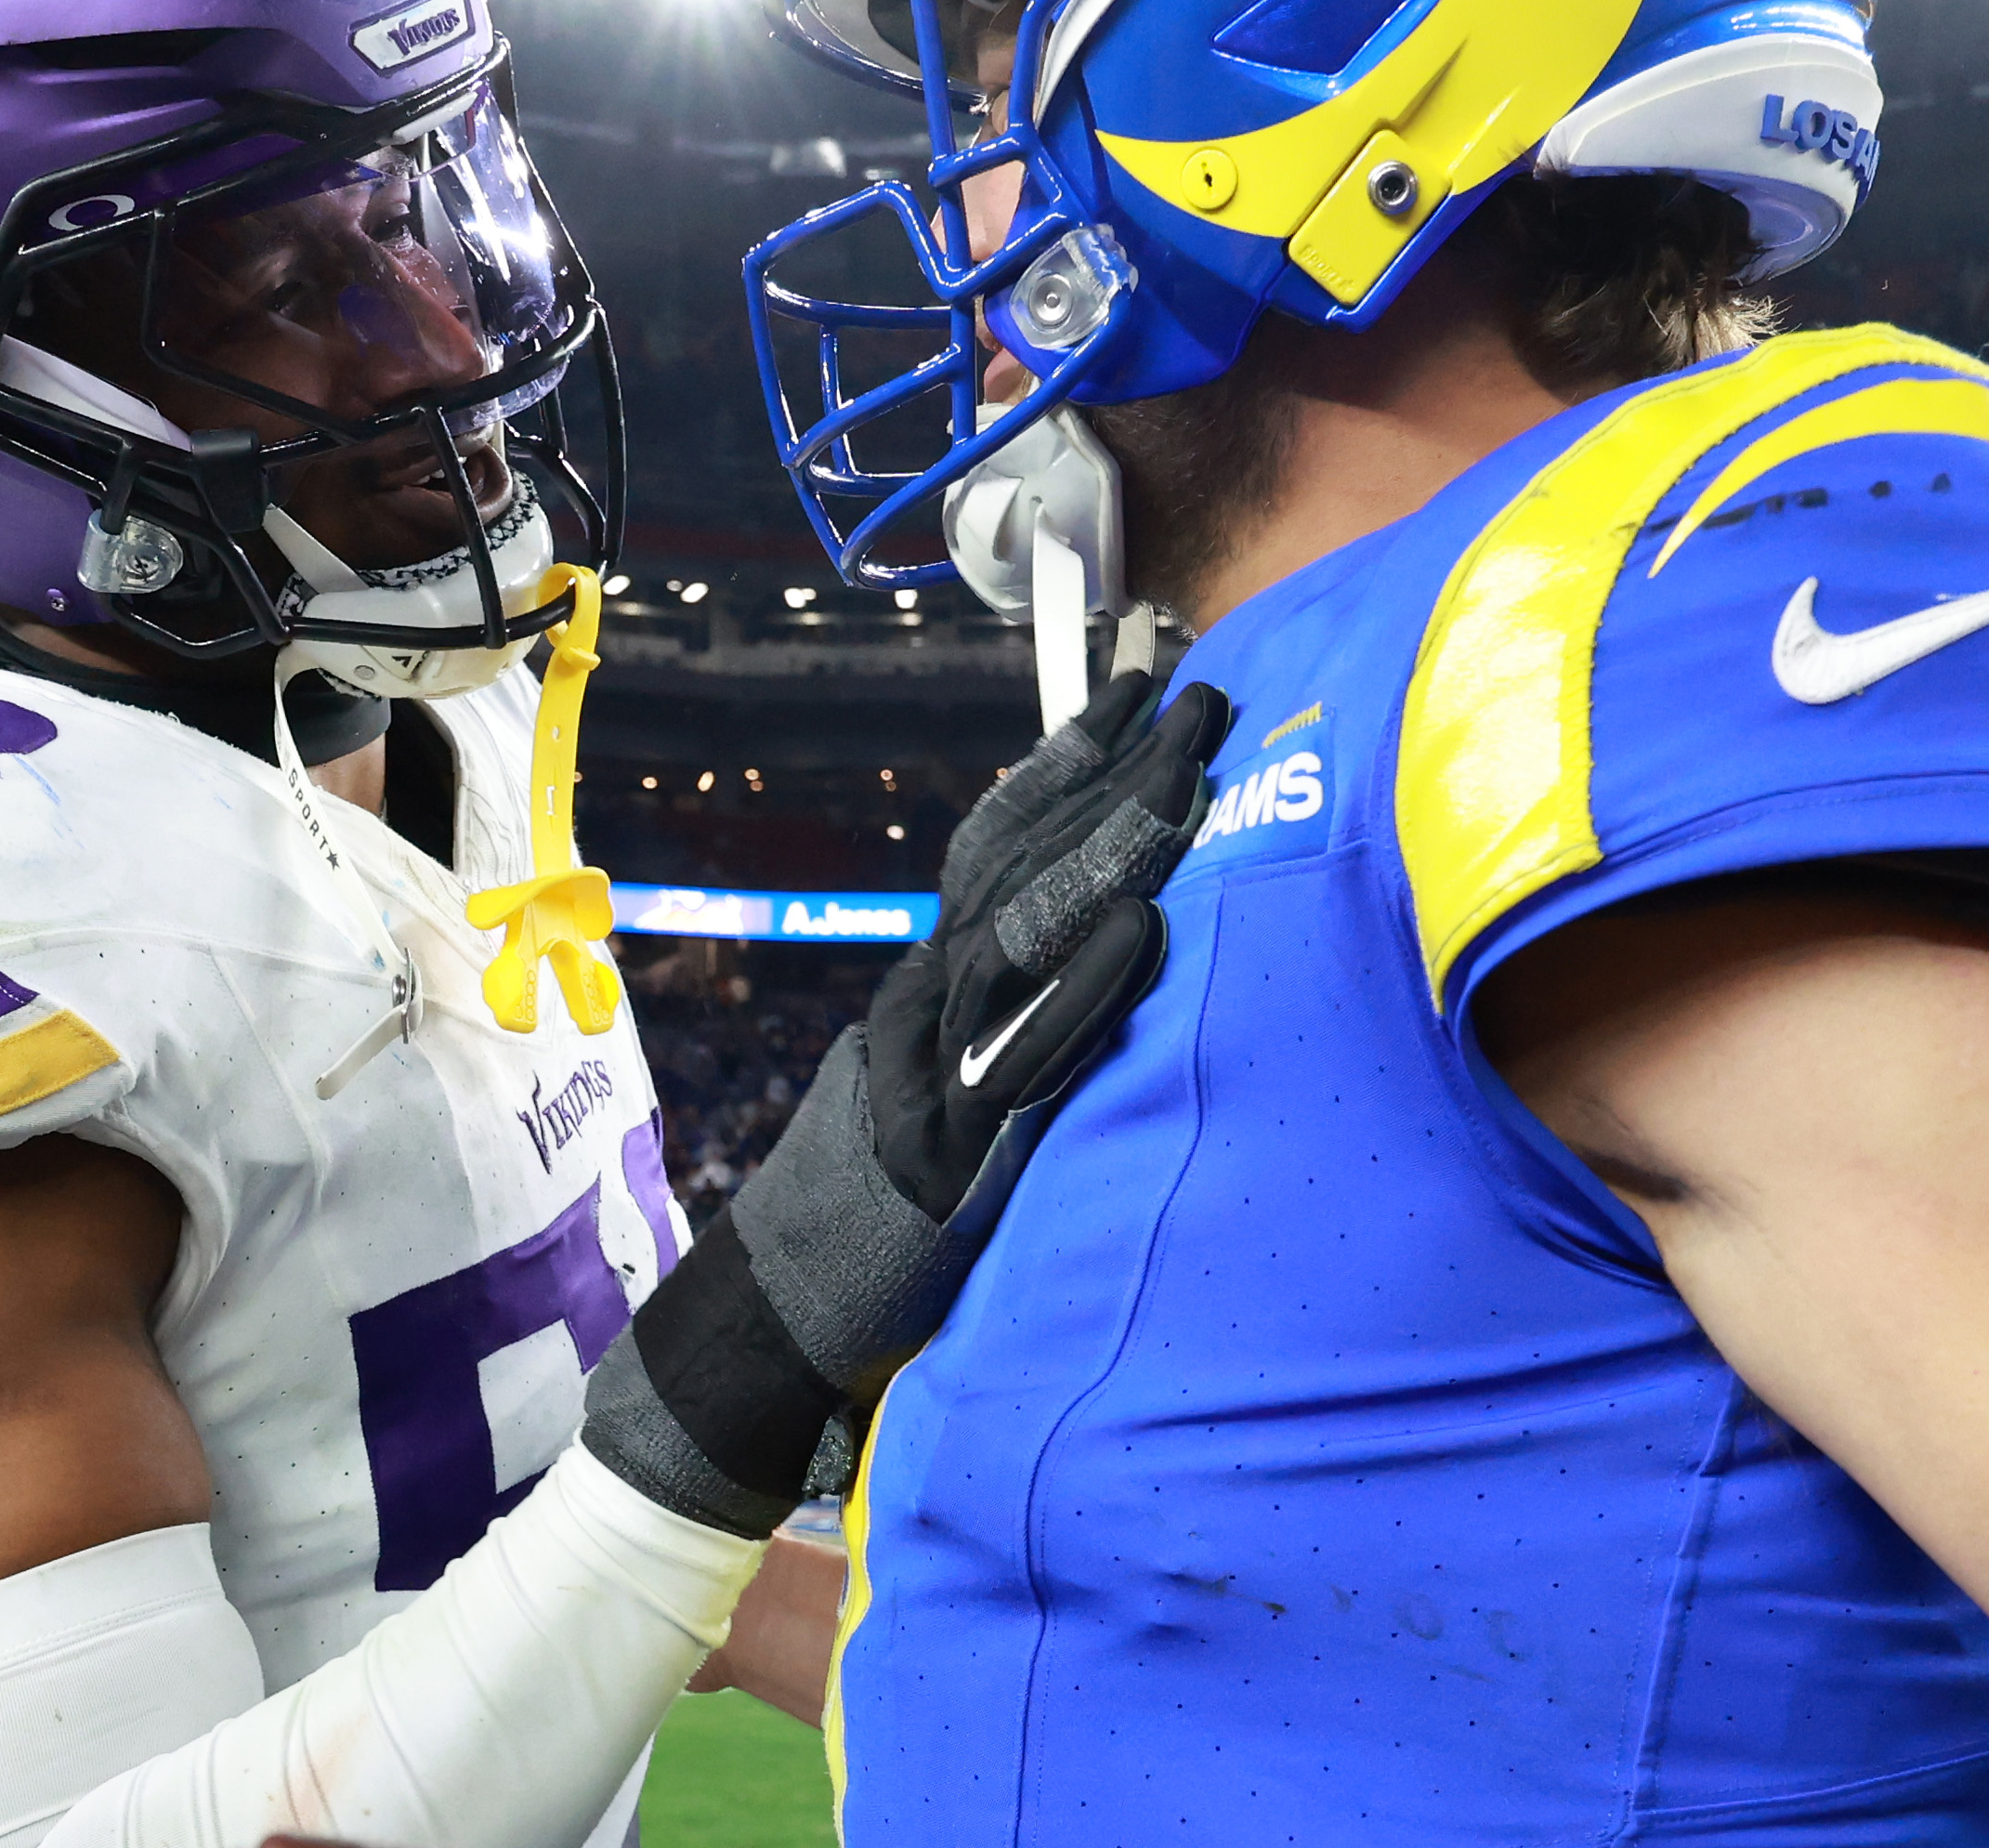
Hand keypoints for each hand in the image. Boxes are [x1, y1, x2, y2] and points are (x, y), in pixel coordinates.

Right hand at [580, 671, 1228, 1535]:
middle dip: (1118, 773)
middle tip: (1200, 697)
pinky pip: (1031, 1052)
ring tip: (1188, 780)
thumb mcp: (952, 1073)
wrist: (788, 1302)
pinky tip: (1146, 932)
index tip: (1137, 687)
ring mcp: (941, 1065)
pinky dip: (1088, 986)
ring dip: (1113, 849)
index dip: (1068, 757)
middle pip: (1024, 861)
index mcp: (935, 975)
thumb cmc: (889, 1192)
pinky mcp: (957, 1143)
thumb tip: (1094, 935)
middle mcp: (931, 999)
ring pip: (1024, 931)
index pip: (1002, 839)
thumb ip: (1010, 1008)